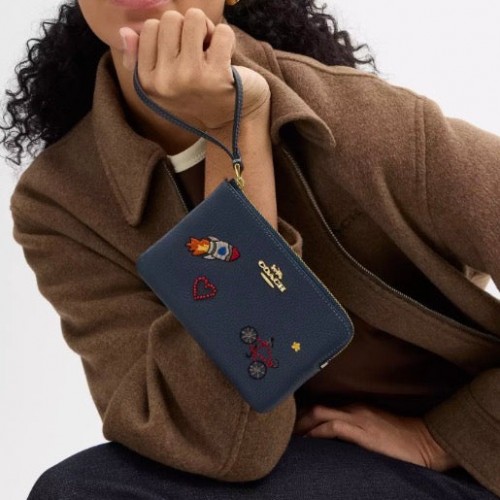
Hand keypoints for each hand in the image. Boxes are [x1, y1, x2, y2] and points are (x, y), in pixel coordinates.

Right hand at [119, 8, 270, 129]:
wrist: (233, 119)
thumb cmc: (198, 94)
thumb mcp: (165, 81)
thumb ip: (141, 57)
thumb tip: (125, 32)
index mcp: (147, 82)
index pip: (150, 27)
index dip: (171, 34)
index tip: (181, 55)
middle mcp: (165, 82)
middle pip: (170, 19)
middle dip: (188, 29)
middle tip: (199, 53)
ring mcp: (190, 78)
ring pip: (194, 18)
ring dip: (208, 30)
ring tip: (211, 54)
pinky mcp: (218, 76)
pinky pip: (222, 32)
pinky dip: (228, 40)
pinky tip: (227, 60)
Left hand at [293, 403, 459, 471]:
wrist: (425, 441)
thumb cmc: (400, 438)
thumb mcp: (373, 428)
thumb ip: (354, 428)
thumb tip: (333, 438)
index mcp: (356, 407)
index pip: (323, 406)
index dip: (304, 415)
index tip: (293, 425)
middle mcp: (354, 408)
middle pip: (317, 407)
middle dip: (298, 418)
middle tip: (285, 432)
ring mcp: (359, 418)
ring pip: (321, 413)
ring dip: (303, 425)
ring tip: (291, 437)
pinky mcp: (364, 432)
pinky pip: (334, 427)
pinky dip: (318, 432)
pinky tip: (309, 439)